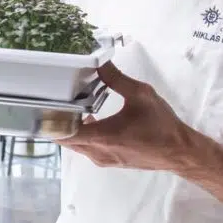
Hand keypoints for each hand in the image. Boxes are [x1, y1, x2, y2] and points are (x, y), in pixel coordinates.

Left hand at [56, 61, 199, 171]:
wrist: (180, 151)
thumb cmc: (161, 125)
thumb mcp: (140, 94)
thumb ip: (117, 78)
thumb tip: (99, 62)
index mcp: (103, 136)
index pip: (65, 134)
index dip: (49, 121)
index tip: (41, 107)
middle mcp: (99, 152)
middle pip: (66, 140)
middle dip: (57, 122)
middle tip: (53, 101)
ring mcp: (104, 159)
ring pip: (76, 146)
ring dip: (70, 129)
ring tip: (70, 107)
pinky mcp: (110, 161)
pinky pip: (87, 148)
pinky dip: (82, 135)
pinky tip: (90, 118)